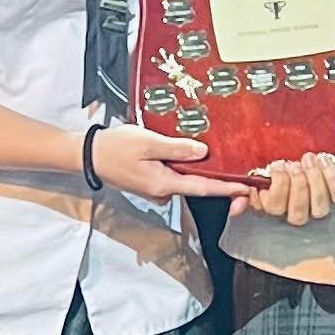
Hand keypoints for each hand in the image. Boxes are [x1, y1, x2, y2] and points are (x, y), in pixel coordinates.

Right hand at [87, 122, 244, 201]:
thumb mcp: (148, 142)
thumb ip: (177, 148)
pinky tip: (191, 157)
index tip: (246, 190)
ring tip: (221, 163)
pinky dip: (185, 170)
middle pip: (197, 187)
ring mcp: (156, 189)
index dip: (227, 189)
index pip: (203, 188)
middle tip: (241, 178)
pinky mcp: (151, 183)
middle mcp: (162, 191)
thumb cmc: (114, 148)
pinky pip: (174, 177)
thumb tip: (203, 152)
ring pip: (185, 181)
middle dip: (220, 183)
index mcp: (164, 184)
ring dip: (201, 173)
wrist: (88, 156)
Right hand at [230, 152, 334, 224]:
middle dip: (297, 185)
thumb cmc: (277, 170)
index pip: (275, 207)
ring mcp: (318, 208)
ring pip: (319, 207)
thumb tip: (239, 203)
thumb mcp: (257, 178)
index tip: (277, 166)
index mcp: (273, 208)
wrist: (303, 161)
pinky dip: (332, 177)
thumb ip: (244, 190)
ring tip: (308, 159)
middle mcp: (296, 214)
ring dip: (314, 181)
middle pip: (298, 212)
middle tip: (294, 164)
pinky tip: (323, 160)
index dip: (278, 187)